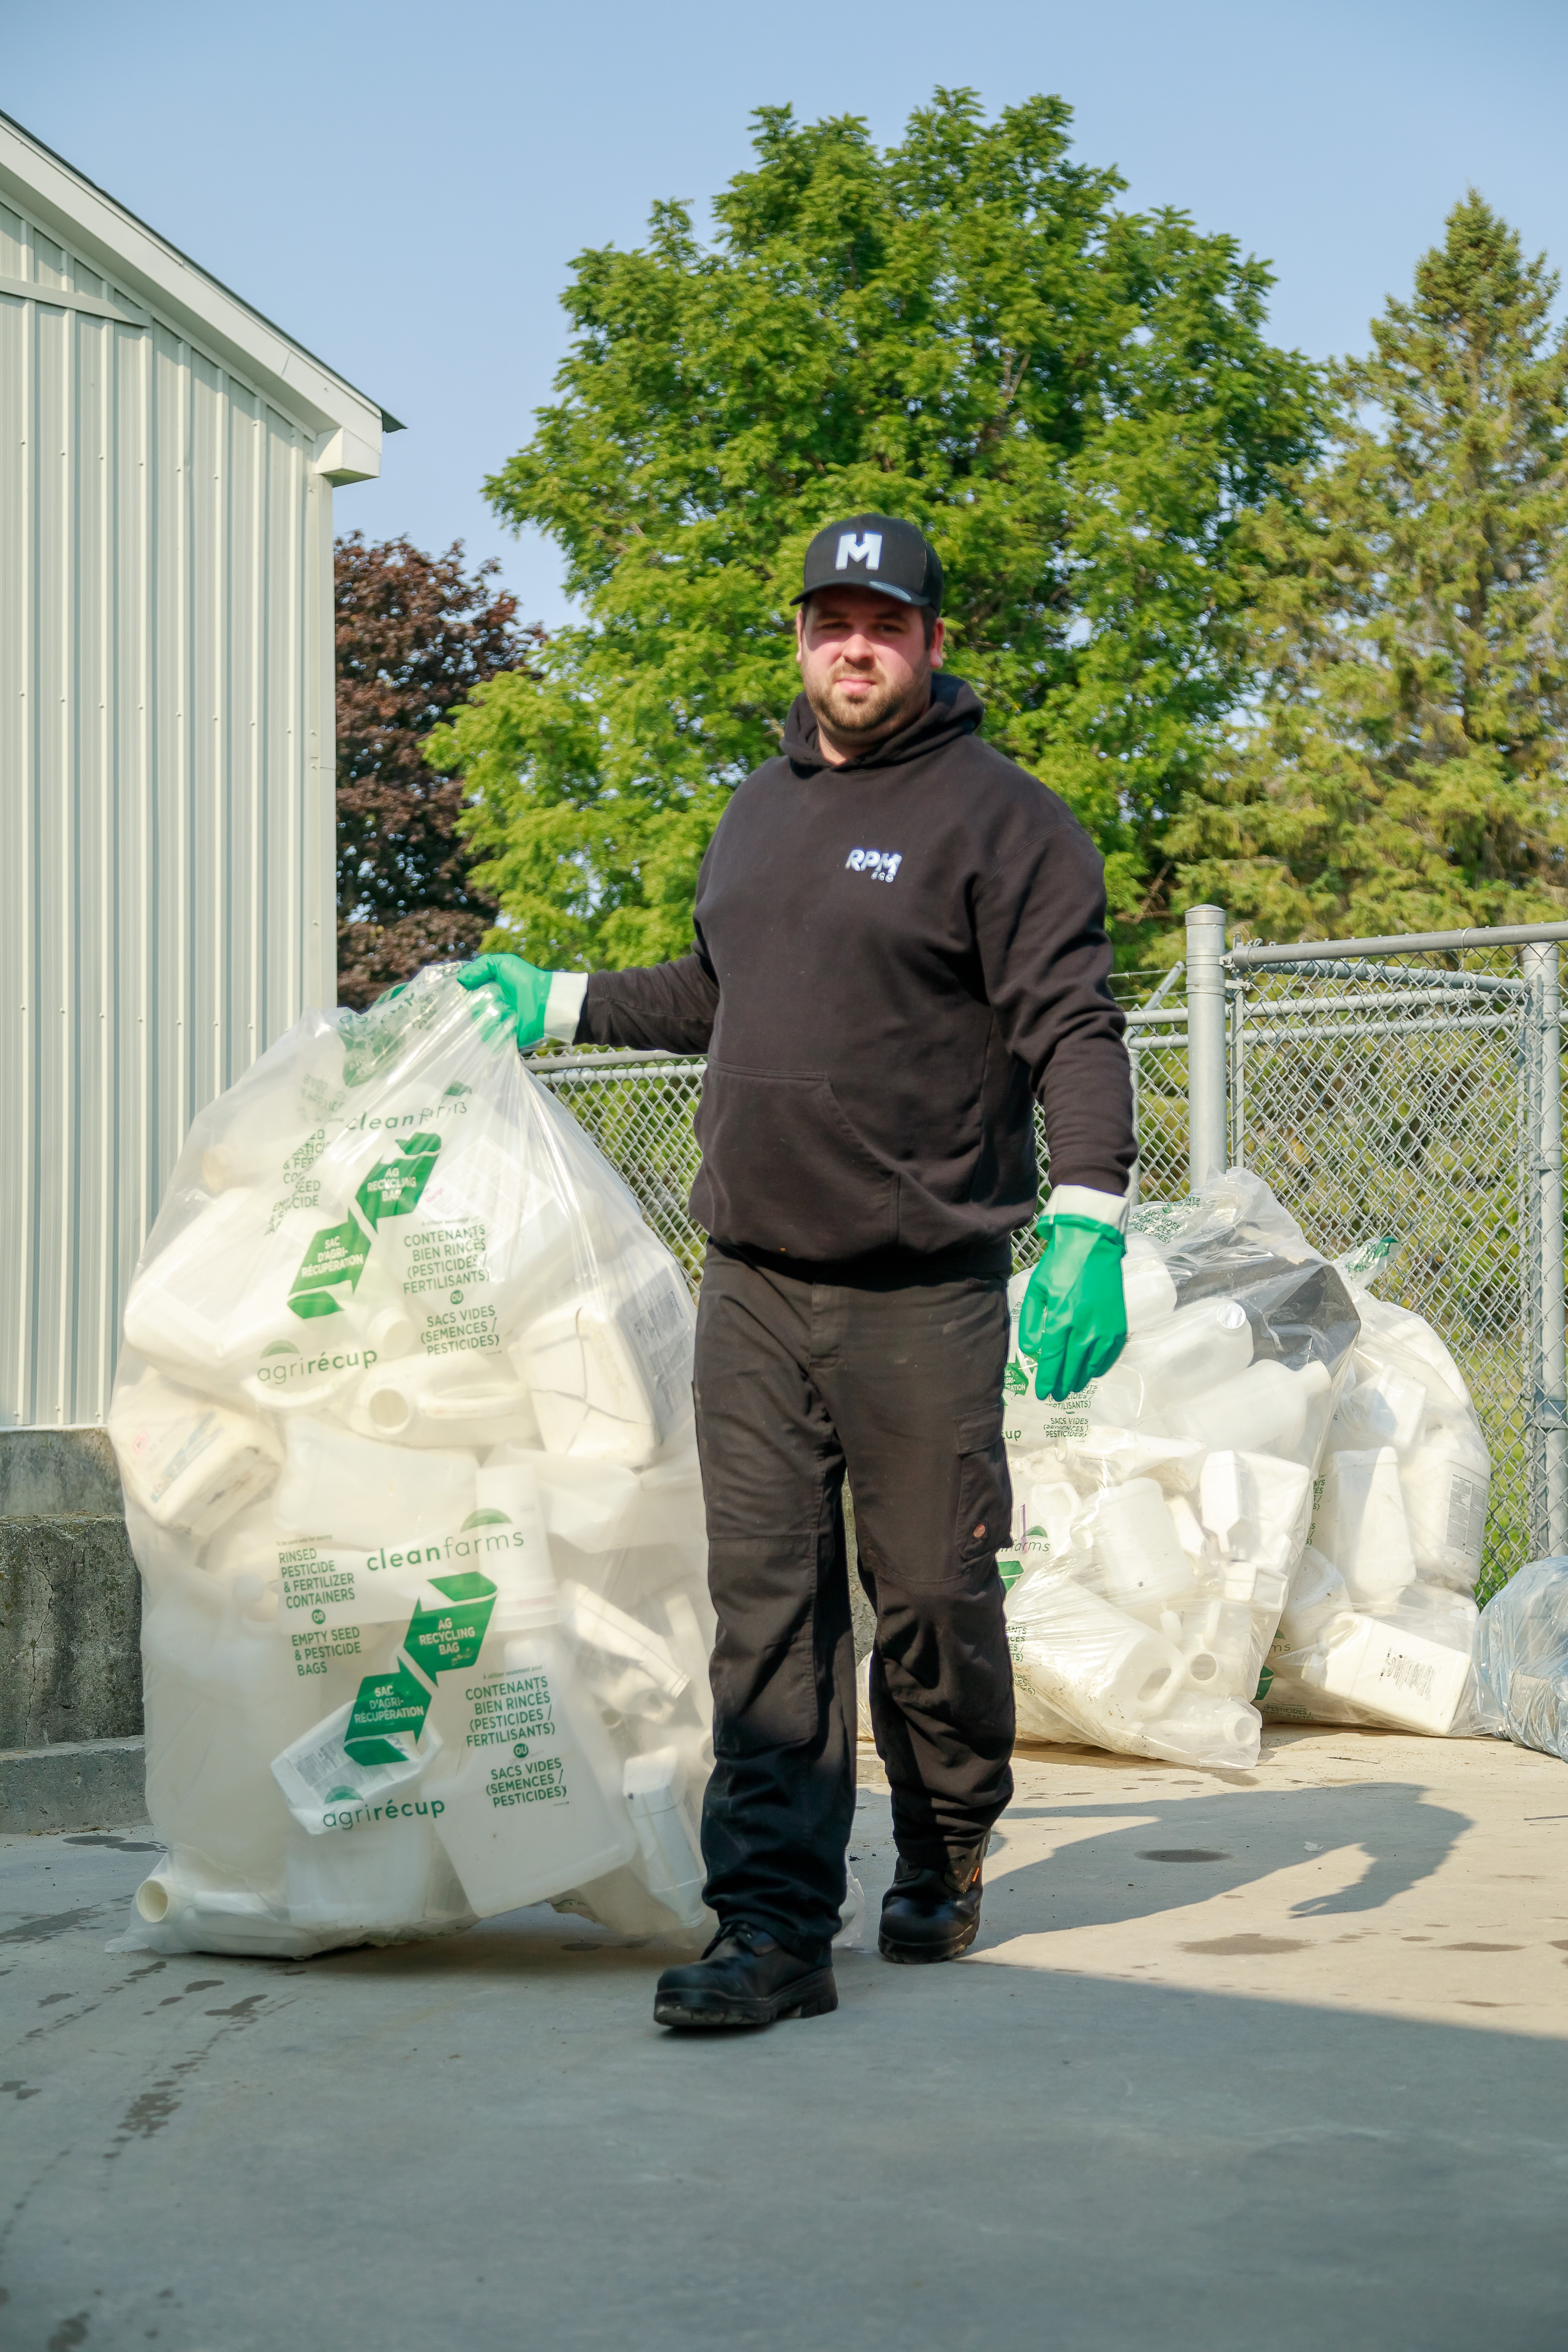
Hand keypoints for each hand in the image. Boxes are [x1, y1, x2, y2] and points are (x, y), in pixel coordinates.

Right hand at [455, 953, 555, 1049]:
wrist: (543, 999)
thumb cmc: (524, 979)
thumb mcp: (502, 963)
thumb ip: (481, 966)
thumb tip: (460, 980)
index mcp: (487, 991)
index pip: (467, 995)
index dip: (462, 992)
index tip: (460, 990)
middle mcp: (489, 1007)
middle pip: (469, 1010)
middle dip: (473, 1004)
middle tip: (485, 998)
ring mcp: (495, 1023)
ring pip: (476, 1024)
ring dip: (483, 1016)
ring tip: (497, 1008)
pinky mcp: (501, 1037)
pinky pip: (488, 1038)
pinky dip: (490, 1031)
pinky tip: (499, 1020)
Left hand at [1017, 1214, 1127, 1403]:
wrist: (1093, 1245)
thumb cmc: (1060, 1265)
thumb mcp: (1036, 1290)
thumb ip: (1032, 1323)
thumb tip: (1034, 1351)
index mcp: (1061, 1319)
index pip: (1051, 1360)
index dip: (1047, 1380)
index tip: (1042, 1394)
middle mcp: (1084, 1328)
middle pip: (1071, 1367)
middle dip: (1062, 1385)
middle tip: (1056, 1396)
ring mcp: (1104, 1328)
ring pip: (1091, 1365)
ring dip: (1081, 1379)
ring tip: (1072, 1387)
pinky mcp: (1118, 1325)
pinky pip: (1110, 1354)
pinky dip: (1100, 1366)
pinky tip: (1092, 1371)